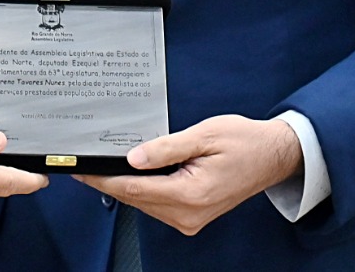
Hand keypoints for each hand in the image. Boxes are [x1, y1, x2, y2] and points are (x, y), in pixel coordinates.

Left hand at [76, 115, 301, 235]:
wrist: (272, 156)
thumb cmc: (244, 142)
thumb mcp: (203, 135)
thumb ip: (165, 148)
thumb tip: (132, 158)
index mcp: (191, 194)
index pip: (135, 188)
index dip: (103, 178)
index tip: (82, 170)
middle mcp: (189, 214)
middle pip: (136, 199)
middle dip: (108, 181)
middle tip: (84, 164)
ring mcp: (191, 219)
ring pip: (144, 204)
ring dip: (124, 186)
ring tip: (103, 165)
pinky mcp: (192, 216)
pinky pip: (157, 205)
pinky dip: (142, 190)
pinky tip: (131, 173)